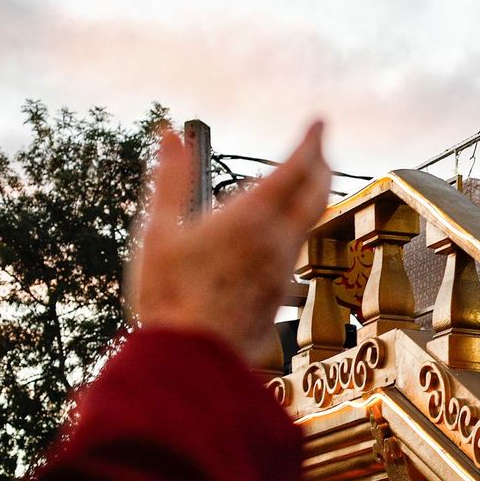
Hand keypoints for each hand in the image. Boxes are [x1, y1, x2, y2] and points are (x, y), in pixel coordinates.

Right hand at [127, 121, 330, 365]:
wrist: (190, 359)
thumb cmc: (168, 294)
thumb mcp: (158, 230)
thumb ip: (170, 178)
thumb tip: (169, 132)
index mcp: (252, 218)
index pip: (296, 169)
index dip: (311, 141)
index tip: (320, 121)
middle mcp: (278, 241)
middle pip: (316, 193)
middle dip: (320, 164)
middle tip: (318, 146)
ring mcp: (284, 268)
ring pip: (311, 220)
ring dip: (312, 193)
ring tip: (303, 180)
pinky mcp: (280, 291)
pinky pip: (297, 245)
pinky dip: (298, 223)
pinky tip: (282, 228)